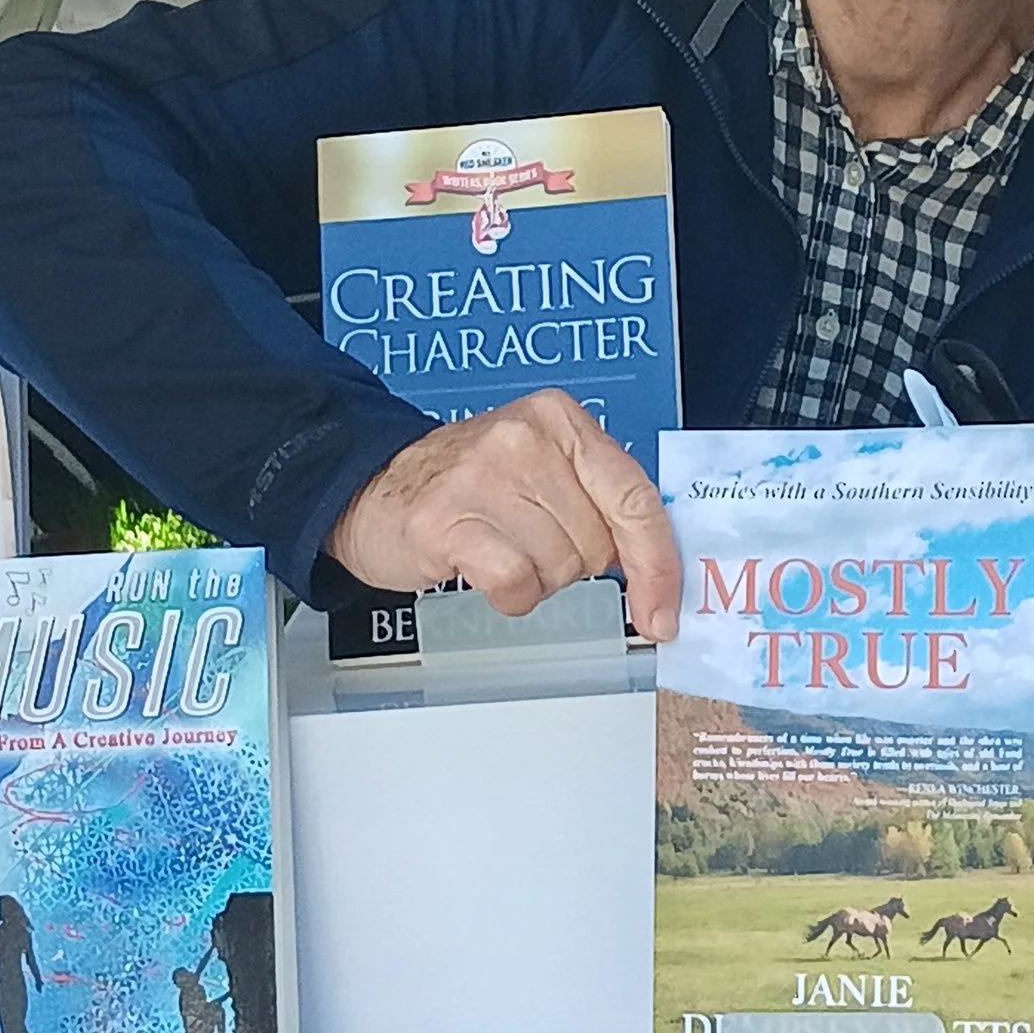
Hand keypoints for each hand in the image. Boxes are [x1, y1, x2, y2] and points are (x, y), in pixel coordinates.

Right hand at [328, 391, 680, 638]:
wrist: (370, 486)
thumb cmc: (468, 485)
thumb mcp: (543, 467)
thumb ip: (600, 500)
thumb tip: (659, 569)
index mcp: (561, 420)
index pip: (635, 498)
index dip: (658, 564)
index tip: (663, 611)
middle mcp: (525, 438)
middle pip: (597, 544)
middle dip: (573, 563)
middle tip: (529, 541)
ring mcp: (484, 477)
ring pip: (559, 568)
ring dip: (536, 578)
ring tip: (499, 546)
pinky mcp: (447, 522)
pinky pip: (516, 584)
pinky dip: (508, 595)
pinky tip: (481, 569)